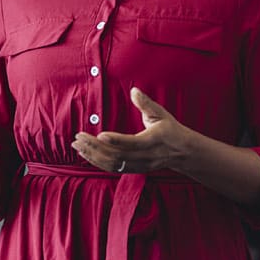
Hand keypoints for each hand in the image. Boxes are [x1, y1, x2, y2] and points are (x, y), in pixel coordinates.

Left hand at [72, 87, 192, 172]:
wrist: (182, 152)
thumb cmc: (170, 130)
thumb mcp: (161, 114)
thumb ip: (146, 103)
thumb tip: (134, 90)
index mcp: (153, 141)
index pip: (132, 143)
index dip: (116, 140)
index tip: (100, 134)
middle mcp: (144, 156)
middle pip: (117, 156)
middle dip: (95, 147)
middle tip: (78, 137)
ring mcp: (138, 165)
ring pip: (112, 164)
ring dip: (93, 156)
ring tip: (77, 145)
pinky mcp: (133, 169)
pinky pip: (113, 168)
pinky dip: (97, 162)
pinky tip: (86, 154)